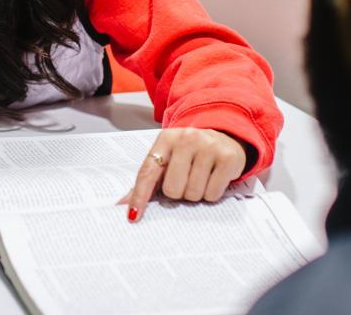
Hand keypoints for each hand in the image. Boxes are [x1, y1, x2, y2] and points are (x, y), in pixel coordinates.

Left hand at [118, 128, 245, 221]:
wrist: (225, 135)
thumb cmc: (190, 152)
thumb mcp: (168, 157)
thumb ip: (147, 180)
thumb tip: (123, 203)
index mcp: (166, 139)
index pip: (148, 172)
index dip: (140, 196)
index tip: (134, 215)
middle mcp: (187, 139)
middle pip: (172, 189)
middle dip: (178, 192)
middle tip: (186, 180)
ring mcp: (208, 146)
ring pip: (193, 194)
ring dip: (196, 193)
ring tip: (201, 177)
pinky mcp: (228, 158)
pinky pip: (213, 194)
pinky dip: (212, 193)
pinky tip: (214, 177)